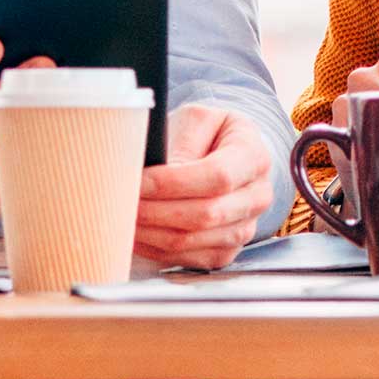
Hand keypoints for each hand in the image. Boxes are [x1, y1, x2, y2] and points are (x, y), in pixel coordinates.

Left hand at [136, 102, 275, 269]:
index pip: (217, 177)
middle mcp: (257, 197)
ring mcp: (245, 229)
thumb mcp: (197, 120)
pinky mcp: (225, 251)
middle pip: (205, 214)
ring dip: (150, 232)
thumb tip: (158, 175)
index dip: (173, 183)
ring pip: (192, 240)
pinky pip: (187, 258)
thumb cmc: (208, 134)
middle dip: (155, 210)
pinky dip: (154, 248)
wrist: (225, 157)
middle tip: (121, 201)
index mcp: (254, 156)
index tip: (138, 181)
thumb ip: (182, 142)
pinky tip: (136, 232)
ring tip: (122, 216)